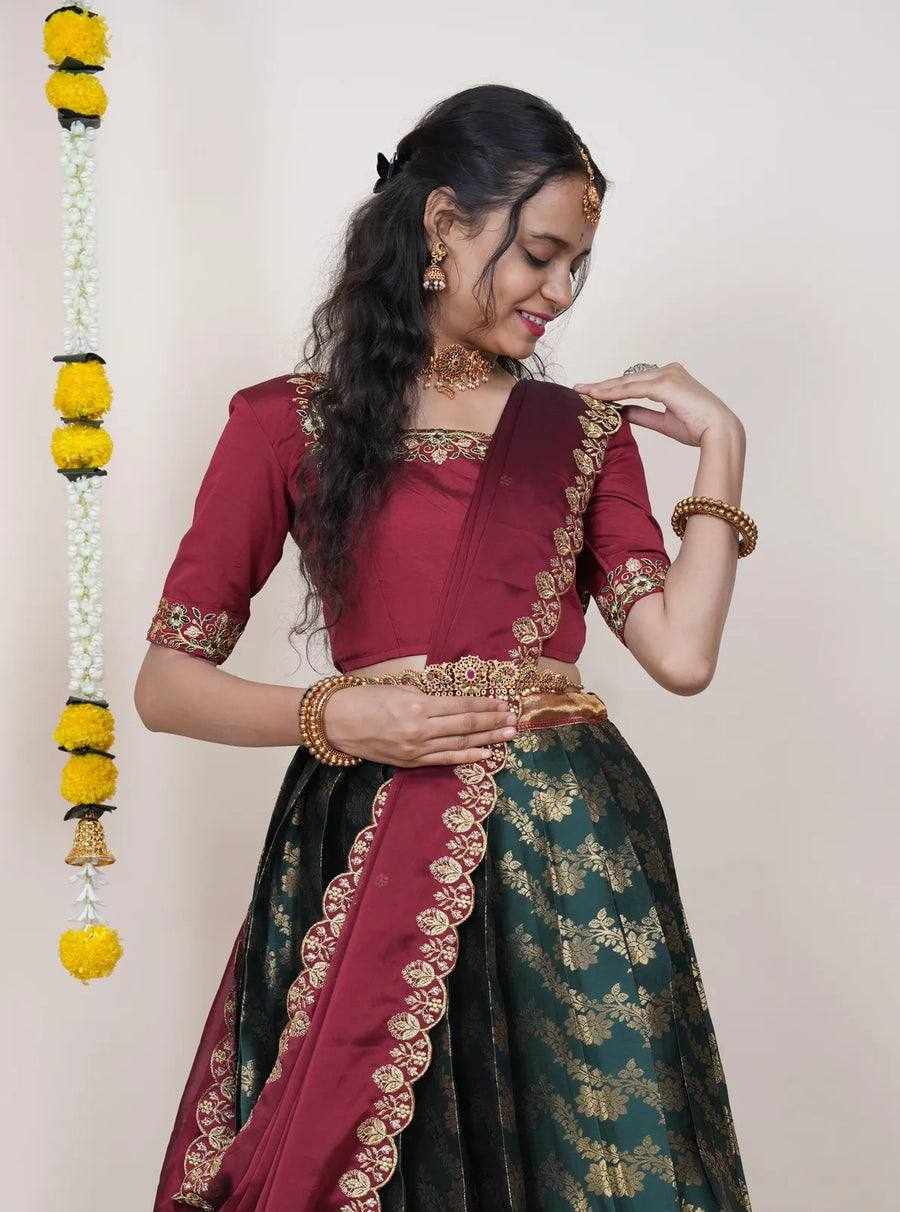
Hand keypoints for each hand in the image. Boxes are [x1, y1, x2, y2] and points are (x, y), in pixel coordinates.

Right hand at [320, 683, 518, 766]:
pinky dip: (466, 756)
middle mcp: (421, 728)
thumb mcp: (397, 688)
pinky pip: (444, 759)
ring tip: (507, 735)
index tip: (503, 701)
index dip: (485, 704)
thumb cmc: (363, 698)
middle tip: (515, 718)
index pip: (461, 705)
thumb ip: (425, 695)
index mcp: (418, 705)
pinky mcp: (410, 762)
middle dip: (493, 721)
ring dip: (487, 739)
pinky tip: (485, 755)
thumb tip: (449, 699)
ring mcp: (417, 749)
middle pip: (466, 724)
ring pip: (460, 742)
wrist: (335, 723)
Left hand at [572, 362, 743, 446]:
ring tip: (583, 392)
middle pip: (627, 379)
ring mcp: (667, 374)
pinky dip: (614, 392)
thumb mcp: (663, 421)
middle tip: (580, 389)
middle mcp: (668, 371)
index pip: (634, 382)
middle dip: (603, 385)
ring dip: (604, 388)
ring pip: (627, 381)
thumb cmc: (698, 429)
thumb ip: (642, 414)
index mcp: (670, 378)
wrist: (720, 432)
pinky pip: (633, 388)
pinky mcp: (665, 383)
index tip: (592, 393)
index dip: (612, 388)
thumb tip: (620, 412)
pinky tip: (598, 397)